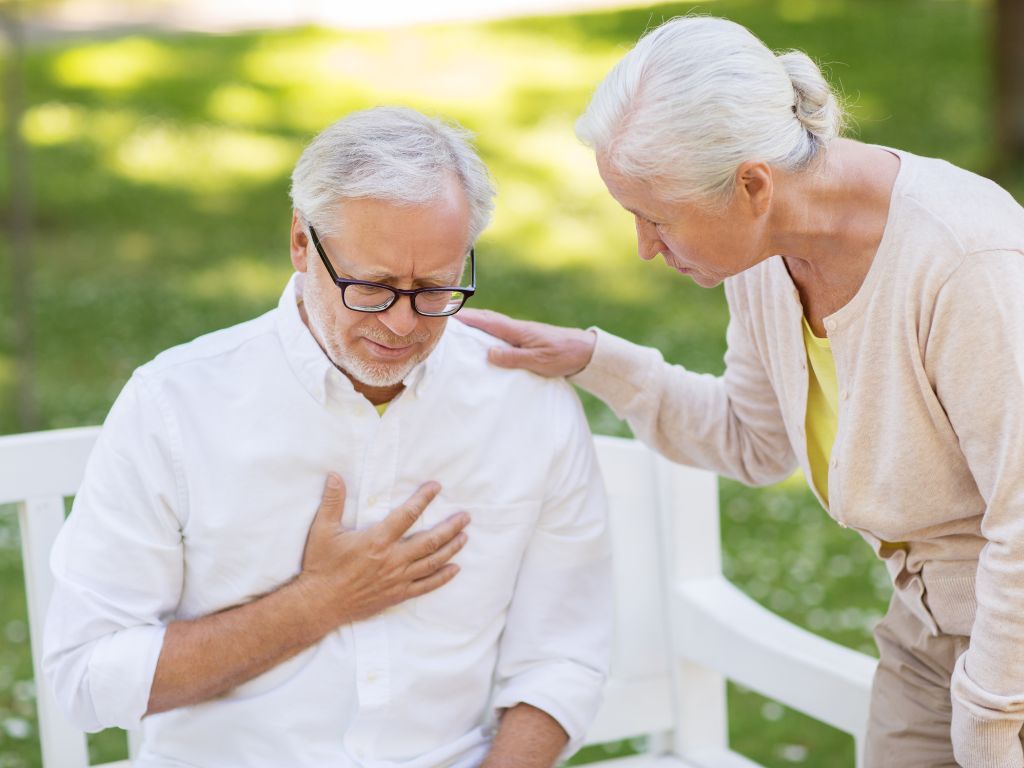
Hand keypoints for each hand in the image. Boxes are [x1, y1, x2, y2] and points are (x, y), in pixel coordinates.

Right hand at [297, 474, 467, 627]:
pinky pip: (426, 586)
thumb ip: (332, 502)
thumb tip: (335, 476)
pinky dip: (442, 577)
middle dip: (450, 527)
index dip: (424, 498)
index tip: (436, 487)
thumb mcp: (323, 530)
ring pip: (432, 562)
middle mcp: (392, 559)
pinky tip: (455, 569)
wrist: (319, 603)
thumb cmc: (321, 566)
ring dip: (451, 548)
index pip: (408, 514)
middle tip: (465, 517)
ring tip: (464, 536)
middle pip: (430, 540)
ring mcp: (397, 579)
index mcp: (377, 540)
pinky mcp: (397, 594)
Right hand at [457, 308, 596, 377]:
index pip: (485, 321)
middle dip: (464, 317)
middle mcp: (516, 328)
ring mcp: (520, 332)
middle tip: (443, 318)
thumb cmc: (563, 355)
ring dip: (474, 324)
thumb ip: (513, 357)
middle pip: (485, 319)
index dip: (465, 318)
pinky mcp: (525, 339)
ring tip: (456, 328)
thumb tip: (488, 353)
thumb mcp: (538, 361)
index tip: (444, 315)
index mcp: (516, 330)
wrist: (586, 351)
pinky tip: (482, 340)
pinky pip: (499, 333)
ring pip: (491, 325)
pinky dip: (486, 332)